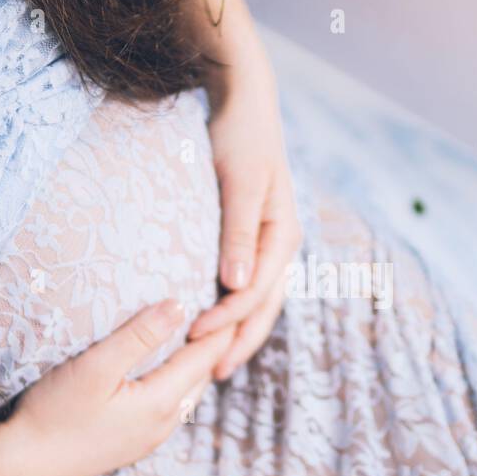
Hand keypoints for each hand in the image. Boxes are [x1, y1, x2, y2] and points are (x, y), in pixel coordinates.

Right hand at [4, 300, 233, 475]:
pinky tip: (168, 371)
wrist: (22, 466)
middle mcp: (164, 424)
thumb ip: (138, 335)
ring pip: (189, 394)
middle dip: (216, 344)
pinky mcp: (133, 444)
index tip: (234, 296)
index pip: (205, 356)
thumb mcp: (94, 366)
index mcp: (161, 402)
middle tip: (225, 309)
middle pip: (203, 376)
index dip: (221, 325)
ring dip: (198, 365)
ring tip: (202, 335)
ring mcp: (149, 438)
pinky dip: (179, 382)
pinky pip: (172, 407)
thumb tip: (180, 305)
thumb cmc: (54, 413)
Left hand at [190, 59, 301, 379]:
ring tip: (213, 363)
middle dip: (238, 342)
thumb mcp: (241, 183)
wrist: (243, 99)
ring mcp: (269, 241)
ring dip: (238, 333)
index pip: (257, 293)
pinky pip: (247, 284)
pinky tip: (213, 322)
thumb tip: (236, 286)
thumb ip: (239, 234)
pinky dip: (232, 309)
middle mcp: (281, 243)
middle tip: (208, 376)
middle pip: (264, 307)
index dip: (227, 320)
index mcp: (283, 234)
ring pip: (258, 301)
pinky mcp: (252, 236)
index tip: (193, 337)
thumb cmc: (239, 136)